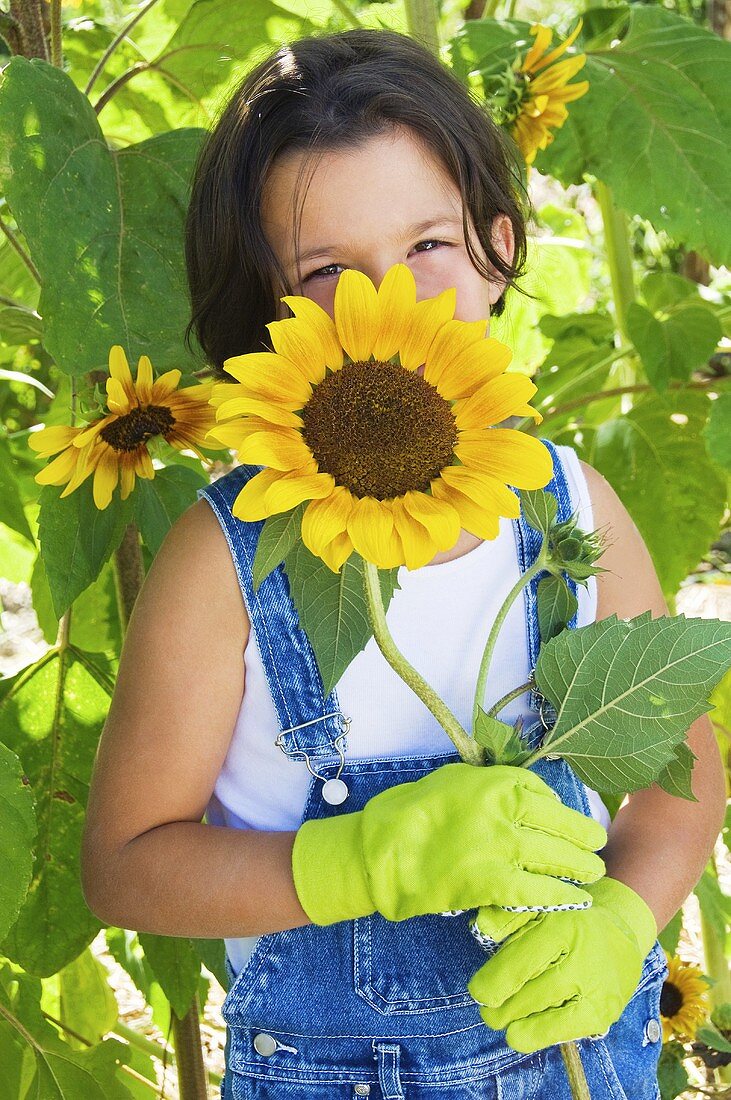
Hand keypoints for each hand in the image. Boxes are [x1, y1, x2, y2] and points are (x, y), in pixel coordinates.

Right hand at [291, 761, 606, 924]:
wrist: (383, 851)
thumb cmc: (415, 811)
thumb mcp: (458, 781)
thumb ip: (496, 785)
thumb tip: (533, 795)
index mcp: (495, 782)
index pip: (547, 794)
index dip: (567, 811)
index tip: (578, 821)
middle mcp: (504, 811)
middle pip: (561, 827)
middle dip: (585, 841)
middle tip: (598, 850)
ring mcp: (500, 848)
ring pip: (556, 860)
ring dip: (579, 870)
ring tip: (593, 876)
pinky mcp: (491, 884)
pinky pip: (537, 892)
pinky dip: (559, 897)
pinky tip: (572, 901)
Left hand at [467, 876, 656, 1052]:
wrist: (619, 932)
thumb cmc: (567, 921)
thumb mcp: (537, 908)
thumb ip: (506, 918)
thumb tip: (481, 928)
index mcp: (562, 927)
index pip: (520, 963)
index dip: (492, 983)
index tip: (479, 992)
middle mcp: (582, 960)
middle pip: (529, 996)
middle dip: (501, 1010)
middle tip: (489, 1011)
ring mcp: (596, 990)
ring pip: (544, 1021)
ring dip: (517, 1026)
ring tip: (506, 1021)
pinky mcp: (604, 1014)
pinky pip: (562, 1033)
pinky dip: (540, 1034)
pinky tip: (528, 1029)